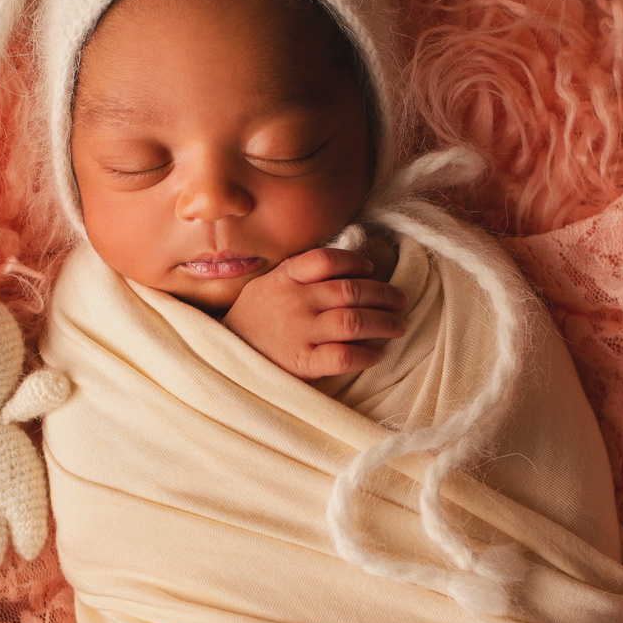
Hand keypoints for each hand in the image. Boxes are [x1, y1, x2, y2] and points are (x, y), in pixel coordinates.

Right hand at [222, 246, 407, 378]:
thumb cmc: (250, 320)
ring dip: (384, 322)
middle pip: (351, 291)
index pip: (326, 260)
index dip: (354, 262)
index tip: (370, 269)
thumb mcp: (265, 285)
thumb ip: (298, 273)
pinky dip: (366, 354)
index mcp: (286, 279)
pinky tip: (377, 354)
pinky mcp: (303, 363)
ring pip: (354, 321)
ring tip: (399, 326)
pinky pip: (343, 355)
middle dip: (384, 294)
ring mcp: (300, 332)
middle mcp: (296, 302)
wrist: (221, 357)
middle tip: (401, 300)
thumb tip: (345, 267)